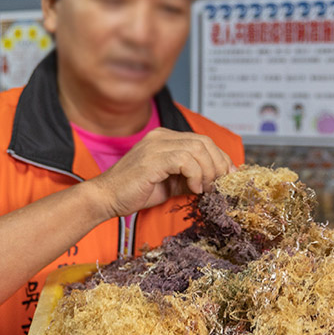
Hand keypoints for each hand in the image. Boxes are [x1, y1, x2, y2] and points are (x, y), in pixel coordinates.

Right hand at [86, 128, 234, 218]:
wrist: (106, 198)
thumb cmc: (135, 192)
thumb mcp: (171, 183)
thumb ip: (191, 177)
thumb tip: (216, 180)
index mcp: (165, 138)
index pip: (202, 141)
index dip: (219, 158)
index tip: (227, 176)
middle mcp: (161, 136)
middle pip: (204, 142)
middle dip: (218, 164)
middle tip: (219, 185)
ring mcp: (156, 145)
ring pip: (198, 149)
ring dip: (207, 171)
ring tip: (204, 189)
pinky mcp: (153, 158)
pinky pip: (185, 160)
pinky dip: (195, 175)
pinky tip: (192, 189)